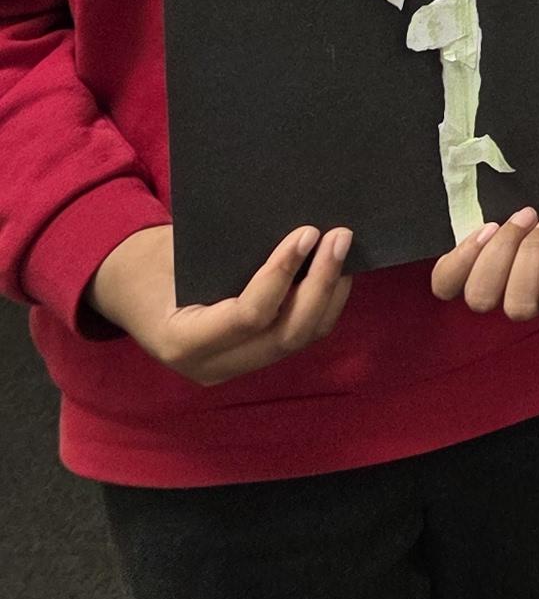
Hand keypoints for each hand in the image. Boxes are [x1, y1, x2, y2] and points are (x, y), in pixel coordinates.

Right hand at [85, 222, 354, 383]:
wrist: (134, 290)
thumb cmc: (155, 263)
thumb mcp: (174, 254)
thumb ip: (228, 254)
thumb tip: (296, 229)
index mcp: (182, 341)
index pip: (248, 316)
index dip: (282, 274)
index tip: (306, 233)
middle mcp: (210, 367)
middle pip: (285, 335)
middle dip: (320, 285)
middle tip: (339, 236)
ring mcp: (233, 369)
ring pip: (299, 340)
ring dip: (329, 295)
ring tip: (343, 251)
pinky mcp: (251, 361)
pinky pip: (296, 338)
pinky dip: (322, 305)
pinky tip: (335, 273)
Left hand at [431, 206, 538, 320]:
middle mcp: (527, 296)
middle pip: (518, 305)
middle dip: (535, 253)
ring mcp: (493, 284)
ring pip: (481, 297)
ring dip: (503, 252)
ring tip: (521, 217)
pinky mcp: (464, 267)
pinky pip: (446, 282)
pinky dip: (463, 258)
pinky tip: (487, 229)